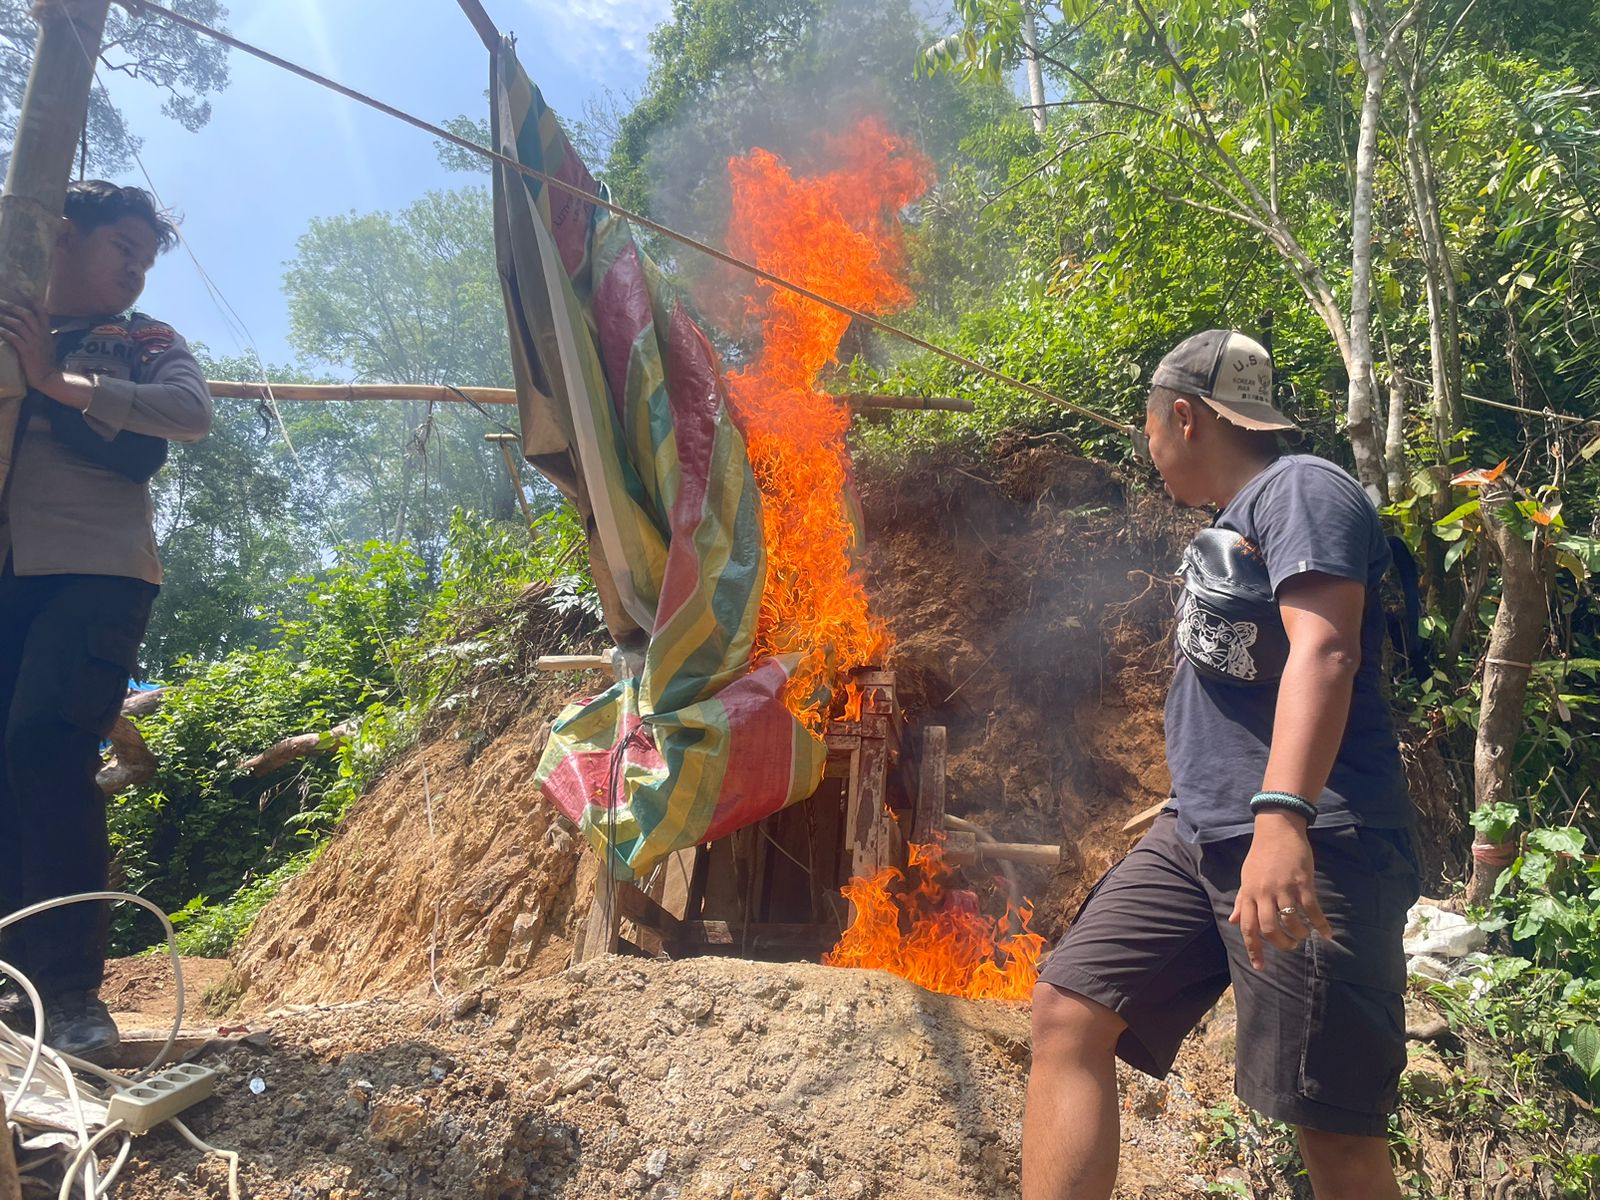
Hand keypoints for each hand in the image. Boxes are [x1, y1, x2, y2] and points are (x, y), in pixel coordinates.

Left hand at [0, 300, 58, 394]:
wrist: (48, 377)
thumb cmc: (46, 362)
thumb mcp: (49, 345)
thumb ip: (44, 334)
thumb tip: (39, 326)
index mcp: (46, 332)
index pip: (41, 311)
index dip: (31, 299)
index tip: (21, 289)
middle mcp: (40, 334)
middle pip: (26, 314)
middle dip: (11, 306)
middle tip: (0, 302)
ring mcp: (33, 342)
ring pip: (18, 324)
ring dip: (5, 318)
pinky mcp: (26, 351)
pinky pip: (13, 337)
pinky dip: (4, 332)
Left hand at [1228, 811, 1333, 969]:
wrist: (1277, 829)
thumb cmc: (1261, 856)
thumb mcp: (1246, 878)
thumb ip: (1241, 901)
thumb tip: (1232, 921)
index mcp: (1249, 894)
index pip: (1247, 927)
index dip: (1253, 948)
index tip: (1260, 967)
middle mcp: (1264, 893)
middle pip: (1270, 929)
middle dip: (1281, 944)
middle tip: (1289, 947)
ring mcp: (1283, 888)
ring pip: (1291, 921)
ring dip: (1299, 934)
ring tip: (1303, 936)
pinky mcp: (1302, 882)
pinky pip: (1312, 910)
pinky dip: (1321, 925)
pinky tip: (1327, 934)